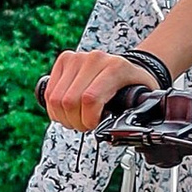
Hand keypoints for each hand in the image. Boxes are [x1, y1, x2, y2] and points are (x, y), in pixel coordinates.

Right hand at [42, 47, 159, 134]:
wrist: (128, 66)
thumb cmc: (134, 86)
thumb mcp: (141, 100)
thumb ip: (135, 116)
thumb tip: (123, 134)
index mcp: (116, 68)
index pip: (90, 98)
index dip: (88, 119)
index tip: (95, 126)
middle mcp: (95, 59)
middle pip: (69, 101)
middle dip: (76, 122)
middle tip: (85, 126)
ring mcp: (78, 57)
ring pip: (56, 98)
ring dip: (63, 117)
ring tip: (76, 119)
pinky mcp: (65, 60)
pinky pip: (49, 92)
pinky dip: (54, 109)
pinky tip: (66, 111)